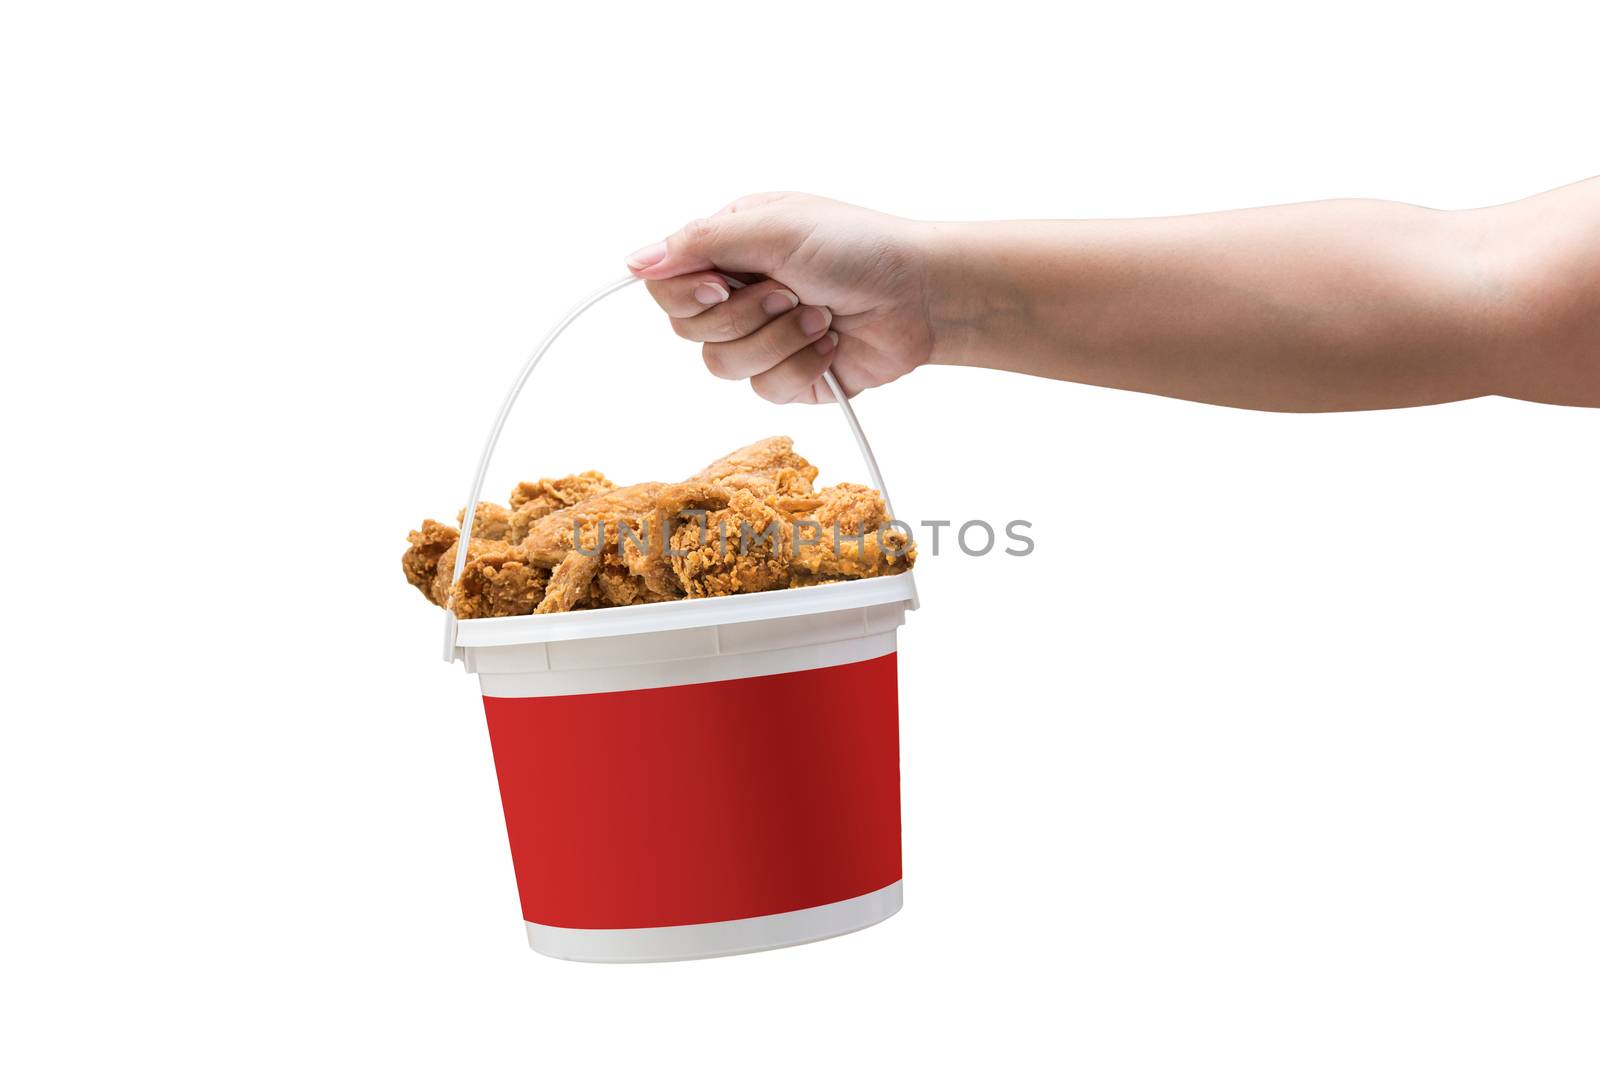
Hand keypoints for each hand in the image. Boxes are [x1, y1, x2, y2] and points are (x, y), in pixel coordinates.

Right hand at [625, 192, 935, 402]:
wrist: (922, 295)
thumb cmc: (857, 246)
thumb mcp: (773, 227)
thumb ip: (698, 242)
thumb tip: (633, 260)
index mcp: (728, 246)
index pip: (666, 283)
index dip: (687, 292)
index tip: (724, 284)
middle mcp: (739, 290)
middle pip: (687, 328)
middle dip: (744, 315)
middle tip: (789, 291)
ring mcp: (763, 336)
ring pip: (722, 365)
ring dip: (777, 340)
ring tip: (819, 315)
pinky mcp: (789, 376)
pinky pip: (762, 390)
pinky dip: (800, 365)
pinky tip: (831, 343)